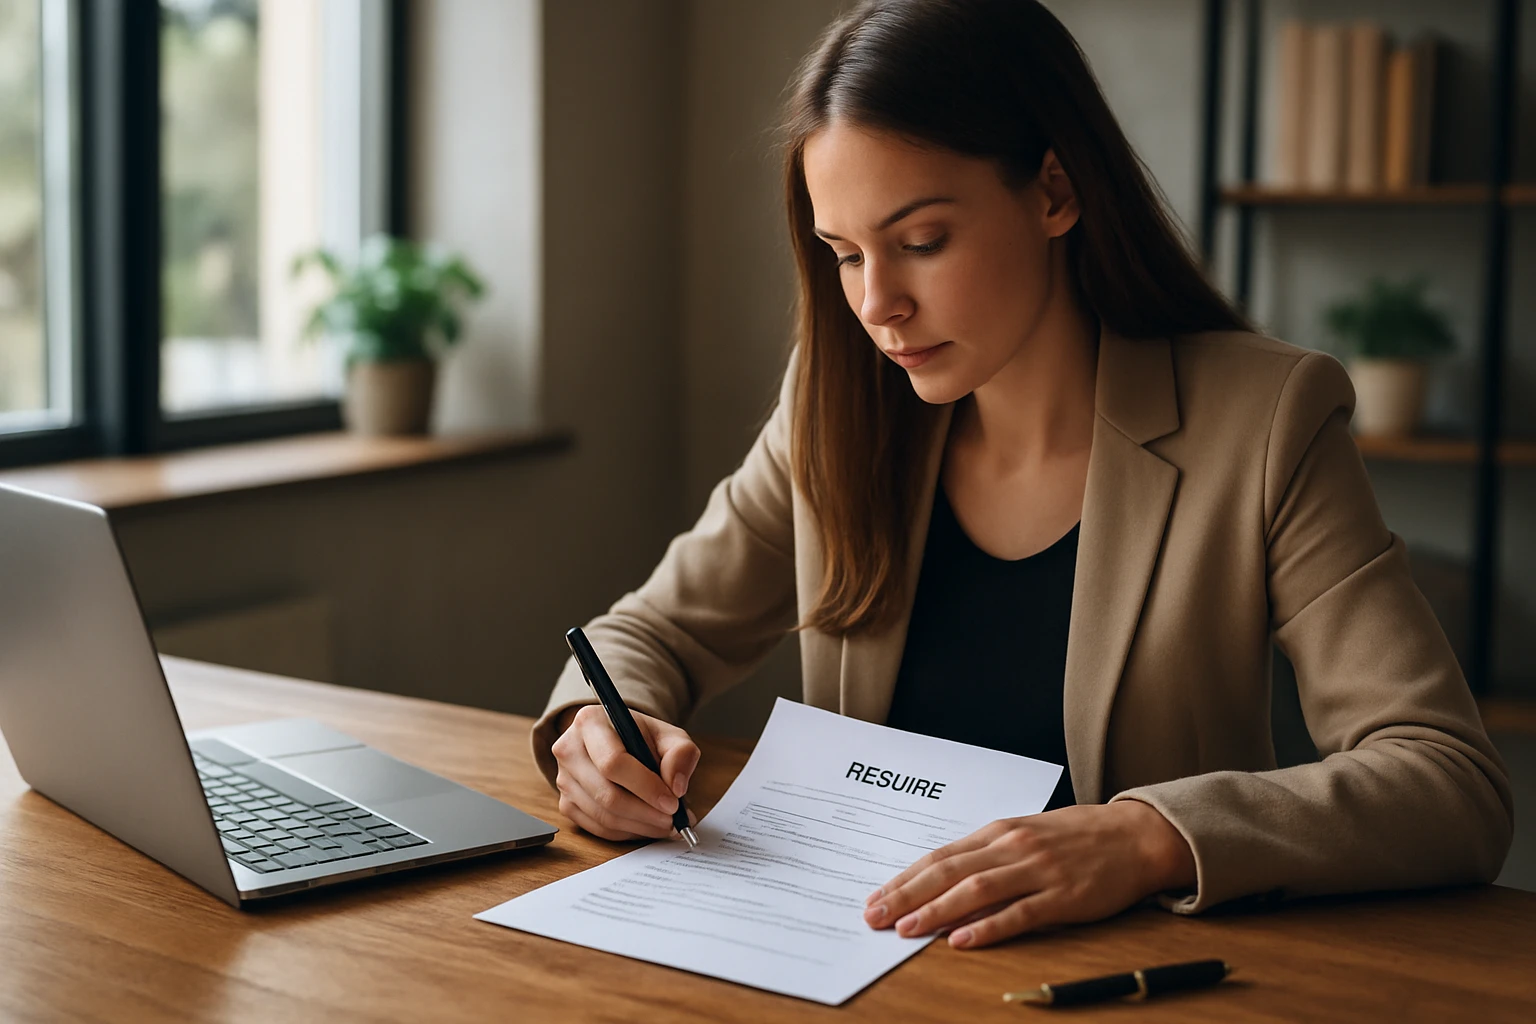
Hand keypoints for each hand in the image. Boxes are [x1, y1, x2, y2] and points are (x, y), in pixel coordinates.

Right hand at [550, 704, 700, 841]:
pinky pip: (597, 828)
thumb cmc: (642, 738)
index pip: (613, 762)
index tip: (672, 802)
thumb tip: (676, 787)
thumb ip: (681, 753)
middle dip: (645, 813)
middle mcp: (568, 749)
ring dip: (639, 826)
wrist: (619, 742)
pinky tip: (646, 825)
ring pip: (602, 816)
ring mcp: (563, 779)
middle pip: (606, 794)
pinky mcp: (566, 803)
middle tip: (672, 821)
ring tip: (665, 824)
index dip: (645, 787)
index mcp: (590, 722)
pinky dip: (626, 832)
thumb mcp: (669, 735)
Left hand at [862, 801, 1194, 948]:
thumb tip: (942, 884)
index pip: (940, 856)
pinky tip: (961, 940)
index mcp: (999, 832)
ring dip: (937, 910)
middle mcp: (1012, 847)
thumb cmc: (1077, 837)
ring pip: (977, 890)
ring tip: (907, 929)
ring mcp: (1038, 871)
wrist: (1134, 836)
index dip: (904, 879)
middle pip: (949, 871)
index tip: (875, 897)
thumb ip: (987, 858)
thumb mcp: (1025, 836)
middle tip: (875, 915)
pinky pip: (1019, 913)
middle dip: (907, 895)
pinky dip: (987, 928)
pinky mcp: (1063, 896)